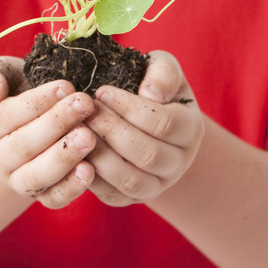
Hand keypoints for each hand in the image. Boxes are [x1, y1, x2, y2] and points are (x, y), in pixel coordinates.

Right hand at [0, 56, 96, 207]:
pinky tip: (90, 171)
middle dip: (56, 124)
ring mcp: (14, 179)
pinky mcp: (38, 194)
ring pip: (35, 177)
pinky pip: (51, 199)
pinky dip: (70, 189)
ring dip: (64, 158)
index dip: (37, 102)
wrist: (24, 116)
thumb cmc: (13, 87)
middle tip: (85, 105)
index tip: (66, 86)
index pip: (6, 116)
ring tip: (89, 137)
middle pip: (22, 146)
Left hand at [86, 50, 203, 206]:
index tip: (101, 91)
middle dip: (112, 131)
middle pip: (149, 155)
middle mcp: (179, 161)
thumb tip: (151, 94)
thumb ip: (163, 73)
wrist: (146, 117)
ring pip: (132, 181)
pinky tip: (77, 155)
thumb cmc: (151, 85)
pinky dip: (93, 179)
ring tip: (79, 132)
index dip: (130, 108)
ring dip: (101, 157)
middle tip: (86, 112)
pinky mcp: (132, 198)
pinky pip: (114, 197)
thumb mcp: (162, 68)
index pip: (164, 123)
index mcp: (190, 128)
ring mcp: (158, 184)